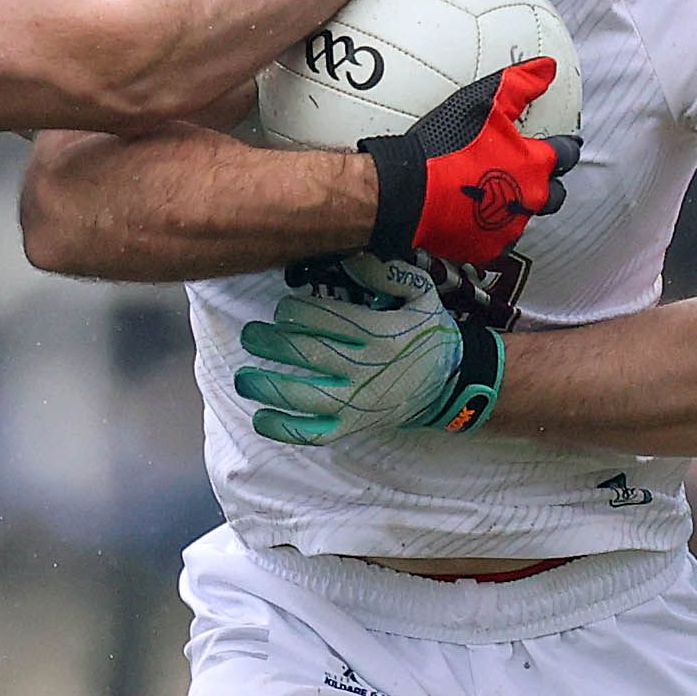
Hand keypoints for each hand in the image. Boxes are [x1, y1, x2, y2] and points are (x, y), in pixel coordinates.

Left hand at [233, 254, 503, 445]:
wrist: (452, 383)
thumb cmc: (429, 333)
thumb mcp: (421, 294)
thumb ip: (388, 274)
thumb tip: (351, 261)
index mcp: (381, 334)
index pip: (329, 320)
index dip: (297, 313)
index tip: (282, 309)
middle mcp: (367, 369)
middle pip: (310, 356)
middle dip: (273, 345)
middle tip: (251, 335)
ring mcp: (359, 403)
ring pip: (306, 398)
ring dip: (269, 388)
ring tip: (244, 378)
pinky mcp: (355, 426)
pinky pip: (315, 433)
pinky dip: (285, 429)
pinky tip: (260, 417)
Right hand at [362, 57, 579, 264]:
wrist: (409, 191)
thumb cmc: (447, 144)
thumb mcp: (483, 102)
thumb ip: (520, 84)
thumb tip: (549, 67)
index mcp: (534, 164)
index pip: (565, 155)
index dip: (565, 147)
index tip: (564, 145)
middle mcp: (530, 199)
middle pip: (553, 195)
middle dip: (548, 184)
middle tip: (530, 175)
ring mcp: (508, 228)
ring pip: (523, 218)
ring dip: (515, 208)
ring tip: (496, 198)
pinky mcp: (486, 250)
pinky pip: (496, 242)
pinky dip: (488, 231)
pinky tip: (474, 221)